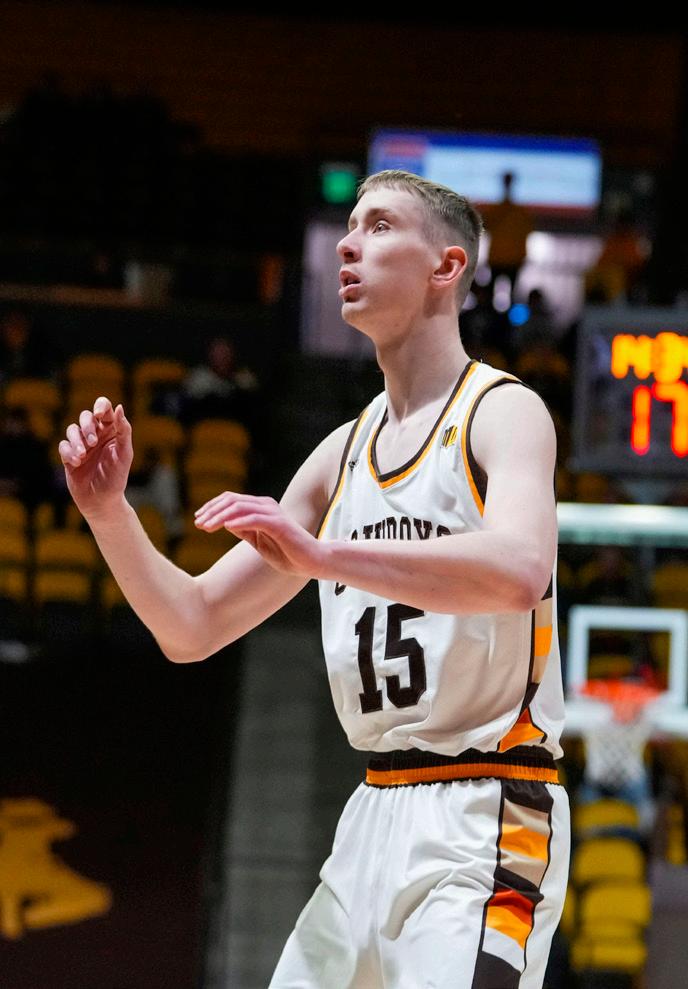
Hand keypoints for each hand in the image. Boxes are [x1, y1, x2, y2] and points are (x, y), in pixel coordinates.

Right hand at [58, 397, 132, 519]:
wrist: (102, 501)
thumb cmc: (117, 477)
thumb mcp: (124, 453)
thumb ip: (124, 431)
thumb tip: (119, 407)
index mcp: (111, 431)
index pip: (104, 408)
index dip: (100, 406)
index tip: (99, 415)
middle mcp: (95, 435)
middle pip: (85, 416)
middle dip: (87, 426)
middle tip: (93, 442)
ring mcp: (81, 445)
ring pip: (72, 429)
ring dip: (76, 440)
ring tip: (83, 455)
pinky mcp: (69, 456)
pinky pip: (63, 445)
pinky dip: (68, 451)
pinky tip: (76, 462)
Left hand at [194, 492, 325, 577]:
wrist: (311, 562)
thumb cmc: (287, 553)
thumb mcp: (258, 541)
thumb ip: (244, 530)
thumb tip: (225, 523)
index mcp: (261, 508)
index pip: (231, 500)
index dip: (212, 507)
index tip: (198, 519)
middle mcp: (266, 505)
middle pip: (232, 500)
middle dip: (211, 511)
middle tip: (198, 524)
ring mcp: (273, 513)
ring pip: (240, 507)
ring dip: (220, 517)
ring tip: (206, 527)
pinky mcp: (279, 524)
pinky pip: (254, 519)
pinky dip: (238, 522)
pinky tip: (226, 527)